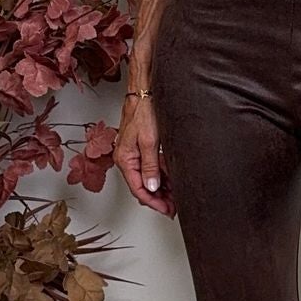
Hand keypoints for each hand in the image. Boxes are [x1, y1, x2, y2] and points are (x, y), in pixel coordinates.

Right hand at [114, 93, 177, 216]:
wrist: (143, 91)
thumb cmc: (143, 111)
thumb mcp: (149, 141)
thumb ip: (150, 166)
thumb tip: (152, 187)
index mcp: (125, 159)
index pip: (139, 189)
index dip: (154, 202)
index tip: (166, 210)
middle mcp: (126, 158)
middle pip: (142, 186)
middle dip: (158, 198)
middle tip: (173, 207)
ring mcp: (133, 154)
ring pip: (147, 178)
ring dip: (161, 188)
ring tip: (175, 197)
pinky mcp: (140, 148)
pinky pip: (150, 167)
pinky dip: (161, 175)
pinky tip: (172, 180)